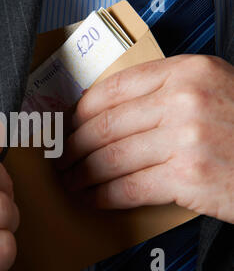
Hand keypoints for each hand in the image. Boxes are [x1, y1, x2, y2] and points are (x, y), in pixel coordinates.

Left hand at [57, 55, 233, 222]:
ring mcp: (186, 138)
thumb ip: (163, 94)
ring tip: (70, 181)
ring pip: (109, 157)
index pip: (111, 89)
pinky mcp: (189, 177)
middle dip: (72, 147)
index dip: (79, 112)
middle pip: (104, 125)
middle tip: (59, 159)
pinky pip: (127, 186)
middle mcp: (184, 99)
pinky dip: (101, 195)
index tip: (65, 126)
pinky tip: (90, 198)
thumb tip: (106, 112)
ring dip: (81, 174)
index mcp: (187, 72)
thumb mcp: (210, 91)